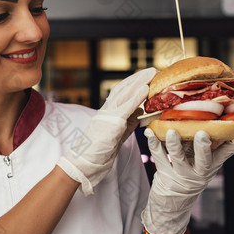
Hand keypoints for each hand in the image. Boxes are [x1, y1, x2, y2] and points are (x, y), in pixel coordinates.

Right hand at [57, 68, 156, 194]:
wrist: (82, 163)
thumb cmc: (98, 153)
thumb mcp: (117, 134)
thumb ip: (128, 123)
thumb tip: (141, 113)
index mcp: (107, 113)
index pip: (121, 93)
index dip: (133, 83)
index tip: (145, 76)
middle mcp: (106, 111)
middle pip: (122, 89)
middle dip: (137, 78)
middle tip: (152, 70)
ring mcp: (107, 117)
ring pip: (123, 94)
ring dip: (138, 82)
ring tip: (151, 73)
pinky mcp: (110, 124)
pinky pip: (125, 108)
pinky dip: (135, 97)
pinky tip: (144, 89)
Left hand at [141, 128, 233, 233]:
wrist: (172, 202)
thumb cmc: (188, 174)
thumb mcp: (200, 163)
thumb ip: (205, 146)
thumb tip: (211, 121)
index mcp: (211, 166)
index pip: (226, 154)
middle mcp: (198, 173)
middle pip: (204, 160)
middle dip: (203, 147)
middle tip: (202, 134)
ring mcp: (181, 175)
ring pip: (179, 159)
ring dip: (175, 144)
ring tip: (172, 132)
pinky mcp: (165, 175)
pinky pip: (159, 158)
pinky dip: (154, 145)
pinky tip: (149, 134)